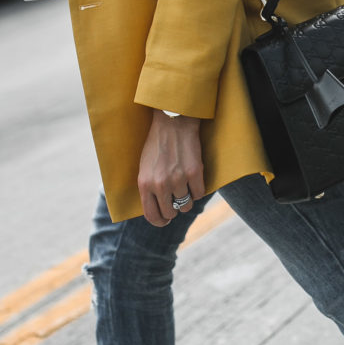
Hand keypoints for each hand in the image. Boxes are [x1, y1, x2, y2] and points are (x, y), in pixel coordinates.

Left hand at [137, 112, 204, 226]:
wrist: (172, 123)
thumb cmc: (157, 144)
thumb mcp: (144, 168)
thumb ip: (148, 188)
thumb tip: (156, 208)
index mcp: (145, 184)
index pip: (151, 215)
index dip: (159, 222)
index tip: (165, 221)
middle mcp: (160, 184)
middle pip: (171, 213)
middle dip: (174, 209)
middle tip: (176, 200)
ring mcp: (178, 179)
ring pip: (186, 205)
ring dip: (186, 199)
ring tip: (185, 186)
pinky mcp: (195, 173)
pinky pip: (199, 194)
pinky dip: (198, 190)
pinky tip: (194, 179)